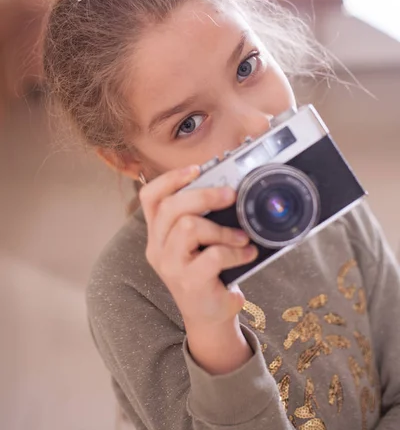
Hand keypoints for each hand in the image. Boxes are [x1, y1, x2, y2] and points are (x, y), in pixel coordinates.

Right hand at [140, 165, 257, 326]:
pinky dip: (235, 251)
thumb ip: (201, 217)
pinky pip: (213, 255)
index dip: (170, 179)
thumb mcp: (198, 242)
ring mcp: (171, 266)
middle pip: (171, 208)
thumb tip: (227, 188)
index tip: (195, 169)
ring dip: (221, 228)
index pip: (150, 197)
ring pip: (189, 227)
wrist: (209, 314)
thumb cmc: (207, 272)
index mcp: (157, 232)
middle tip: (230, 195)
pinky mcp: (190, 282)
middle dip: (204, 195)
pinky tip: (247, 254)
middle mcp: (157, 247)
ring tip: (241, 236)